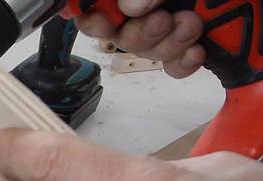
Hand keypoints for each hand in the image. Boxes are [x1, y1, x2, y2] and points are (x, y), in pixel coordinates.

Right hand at [76, 0, 205, 77]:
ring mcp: (165, 30)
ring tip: (190, 24)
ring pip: (148, 52)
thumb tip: (129, 6)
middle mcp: (140, 12)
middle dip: (140, 33)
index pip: (91, 10)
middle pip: (119, 37)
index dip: (92, 20)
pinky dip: (185, 62)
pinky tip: (196, 49)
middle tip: (162, 20)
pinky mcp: (188, 47)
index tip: (103, 22)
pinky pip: (174, 67)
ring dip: (169, 43)